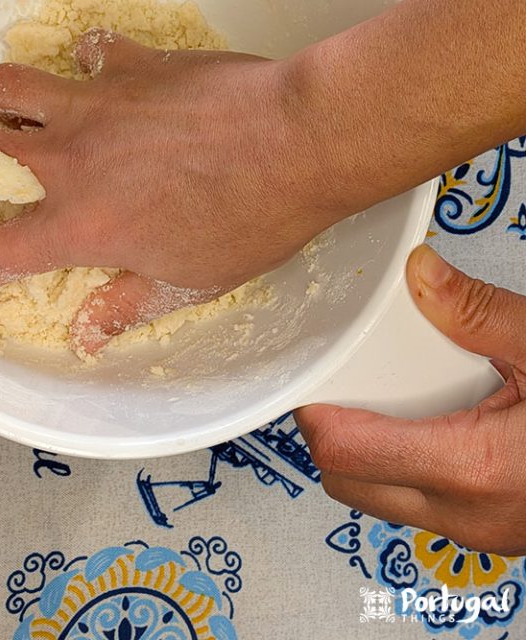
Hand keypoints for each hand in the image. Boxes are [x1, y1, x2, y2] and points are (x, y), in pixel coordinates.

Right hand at [0, 31, 330, 353]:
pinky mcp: (129, 62)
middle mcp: (68, 161)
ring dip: (8, 100)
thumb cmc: (250, 221)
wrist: (295, 141)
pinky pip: (86, 48)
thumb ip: (126, 305)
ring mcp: (93, 104)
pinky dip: (88, 62)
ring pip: (6, 85)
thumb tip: (86, 336)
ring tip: (32, 113)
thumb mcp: (189, 282)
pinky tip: (110, 78)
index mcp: (78, 225)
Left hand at [295, 244, 525, 554]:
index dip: (314, 413)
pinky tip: (426, 424)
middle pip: (349, 483)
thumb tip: (419, 273)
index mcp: (474, 467)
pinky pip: (419, 507)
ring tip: (382, 398)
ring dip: (363, 455)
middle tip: (340, 381)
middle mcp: (469, 516)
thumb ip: (476, 311)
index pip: (346, 453)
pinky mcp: (495, 532)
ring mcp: (482, 533)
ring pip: (379, 502)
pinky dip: (401, 470)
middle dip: (329, 434)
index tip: (310, 377)